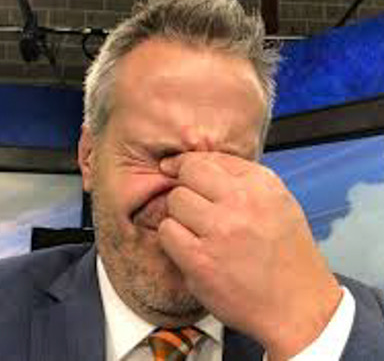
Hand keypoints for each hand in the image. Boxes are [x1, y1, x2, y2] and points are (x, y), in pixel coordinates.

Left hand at [158, 152, 341, 359]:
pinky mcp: (200, 260)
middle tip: (197, 208)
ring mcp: (219, 230)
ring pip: (174, 202)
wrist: (297, 306)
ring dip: (181, 215)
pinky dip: (174, 238)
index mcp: (261, 184)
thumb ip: (242, 178)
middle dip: (187, 190)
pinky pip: (167, 232)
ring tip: (199, 231)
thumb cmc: (288, 255)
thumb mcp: (278, 201)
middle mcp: (241, 202)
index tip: (175, 168)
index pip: (208, 158)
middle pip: (187, 176)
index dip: (185, 163)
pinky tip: (191, 247)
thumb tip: (200, 164)